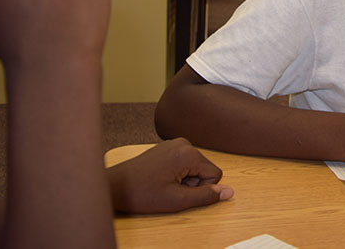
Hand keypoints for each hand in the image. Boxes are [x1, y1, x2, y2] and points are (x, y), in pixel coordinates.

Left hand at [107, 138, 232, 213]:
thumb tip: (230, 192)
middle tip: (169, 188)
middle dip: (191, 182)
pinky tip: (159, 177)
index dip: (201, 188)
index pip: (215, 173)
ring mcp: (173, 143)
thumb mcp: (177, 200)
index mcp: (189, 153)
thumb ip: (206, 196)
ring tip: (162, 183)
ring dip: (183, 178)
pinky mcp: (166, 146)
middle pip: (204, 168)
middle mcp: (184, 143)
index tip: (180, 191)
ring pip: (193, 165)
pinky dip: (175, 172)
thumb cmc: (142, 194)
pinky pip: (183, 161)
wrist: (114, 186)